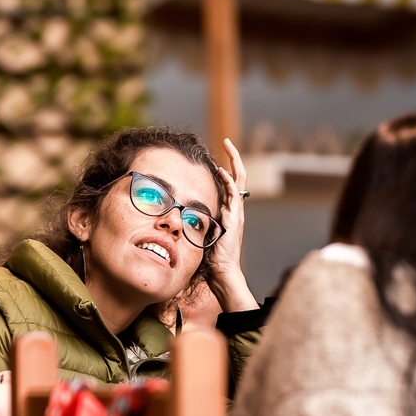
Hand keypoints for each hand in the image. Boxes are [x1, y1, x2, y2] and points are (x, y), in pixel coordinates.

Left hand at [208, 138, 259, 312]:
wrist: (222, 272)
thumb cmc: (210, 259)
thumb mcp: (201, 234)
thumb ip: (194, 223)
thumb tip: (176, 218)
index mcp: (228, 212)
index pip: (229, 185)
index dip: (224, 170)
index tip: (215, 158)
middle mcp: (235, 209)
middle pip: (237, 177)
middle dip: (233, 159)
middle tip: (227, 143)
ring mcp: (237, 212)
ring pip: (239, 180)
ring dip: (234, 162)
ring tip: (228, 146)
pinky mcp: (235, 217)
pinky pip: (234, 193)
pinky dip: (228, 179)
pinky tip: (222, 169)